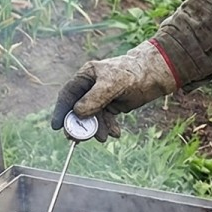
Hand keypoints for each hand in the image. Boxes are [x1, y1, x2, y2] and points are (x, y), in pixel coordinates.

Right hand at [51, 40, 177, 140]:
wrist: (154, 75)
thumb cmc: (131, 73)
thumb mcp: (112, 84)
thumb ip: (95, 98)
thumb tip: (78, 113)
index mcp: (86, 76)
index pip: (68, 95)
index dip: (61, 110)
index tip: (57, 126)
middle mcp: (90, 87)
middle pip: (78, 109)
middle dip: (79, 124)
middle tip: (78, 139)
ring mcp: (101, 97)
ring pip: (92, 117)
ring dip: (96, 129)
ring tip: (103, 137)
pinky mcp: (112, 106)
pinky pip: (105, 120)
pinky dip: (108, 127)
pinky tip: (115, 133)